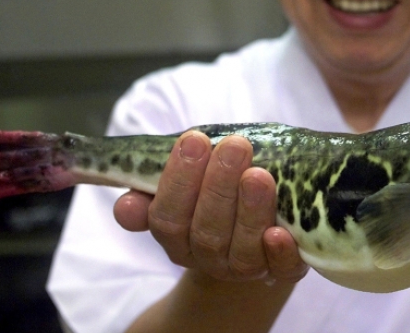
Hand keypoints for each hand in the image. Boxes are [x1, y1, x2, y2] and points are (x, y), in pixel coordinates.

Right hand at [113, 131, 307, 282]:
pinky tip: (280, 232)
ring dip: (250, 211)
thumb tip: (126, 206)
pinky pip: (281, 269)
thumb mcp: (187, 183)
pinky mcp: (283, 270)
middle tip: (235, 146)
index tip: (195, 140)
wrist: (264, 226)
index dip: (178, 181)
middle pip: (206, 232)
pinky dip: (280, 252)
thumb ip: (154, 186)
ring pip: (242, 249)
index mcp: (177, 236)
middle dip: (219, 187)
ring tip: (259, 175)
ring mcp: (246, 268)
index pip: (168, 217)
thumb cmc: (220, 190)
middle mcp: (208, 257)